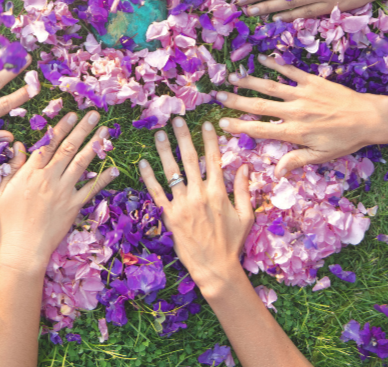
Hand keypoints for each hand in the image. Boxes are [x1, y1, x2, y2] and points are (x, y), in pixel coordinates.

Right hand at [0, 110, 118, 272]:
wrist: (23, 251)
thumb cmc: (8, 223)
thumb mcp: (3, 191)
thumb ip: (13, 167)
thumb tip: (18, 144)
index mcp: (31, 173)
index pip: (49, 144)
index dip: (61, 128)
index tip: (71, 114)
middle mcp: (50, 178)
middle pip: (68, 148)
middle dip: (82, 129)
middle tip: (94, 113)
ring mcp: (64, 192)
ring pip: (82, 163)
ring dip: (94, 145)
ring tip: (105, 131)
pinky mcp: (74, 207)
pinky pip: (91, 189)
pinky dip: (103, 179)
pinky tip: (114, 168)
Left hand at [137, 117, 252, 294]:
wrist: (215, 268)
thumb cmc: (232, 243)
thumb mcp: (245, 216)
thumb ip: (244, 190)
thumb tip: (245, 166)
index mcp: (219, 192)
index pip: (213, 159)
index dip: (209, 139)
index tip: (206, 123)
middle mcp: (200, 194)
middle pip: (190, 159)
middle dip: (183, 137)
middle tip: (176, 119)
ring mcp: (183, 205)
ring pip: (171, 172)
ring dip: (164, 151)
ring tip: (159, 134)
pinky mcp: (170, 216)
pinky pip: (157, 193)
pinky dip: (149, 177)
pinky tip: (142, 163)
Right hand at [216, 56, 387, 175]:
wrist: (369, 118)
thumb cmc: (345, 140)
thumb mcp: (322, 156)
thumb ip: (296, 161)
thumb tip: (276, 172)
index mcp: (294, 132)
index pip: (260, 130)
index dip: (239, 126)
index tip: (221, 122)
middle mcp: (294, 111)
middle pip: (259, 106)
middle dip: (236, 101)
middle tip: (217, 95)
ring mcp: (302, 94)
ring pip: (270, 87)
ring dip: (249, 81)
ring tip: (232, 77)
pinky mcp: (312, 81)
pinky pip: (290, 71)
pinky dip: (275, 64)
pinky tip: (263, 58)